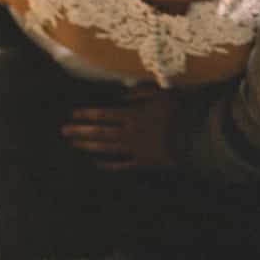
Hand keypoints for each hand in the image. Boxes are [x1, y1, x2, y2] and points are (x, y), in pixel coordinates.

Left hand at [62, 85, 177, 170]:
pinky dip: (107, 165)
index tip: (72, 114)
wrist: (195, 139)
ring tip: (74, 144)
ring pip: (106, 148)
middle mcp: (129, 133)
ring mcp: (135, 150)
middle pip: (99, 132)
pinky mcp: (143, 163)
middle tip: (63, 131)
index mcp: (133, 115)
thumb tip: (121, 97)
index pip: (103, 114)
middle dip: (80, 131)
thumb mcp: (163, 93)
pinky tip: (96, 163)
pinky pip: (120, 166)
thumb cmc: (181, 112)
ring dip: (88, 146)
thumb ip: (140, 93)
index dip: (87, 114)